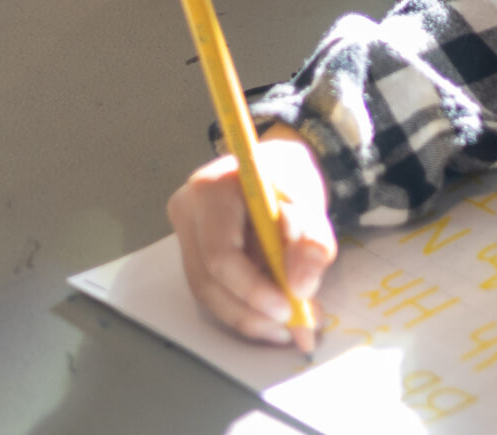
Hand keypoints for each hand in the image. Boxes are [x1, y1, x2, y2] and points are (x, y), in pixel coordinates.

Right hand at [167, 133, 336, 346]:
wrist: (276, 168)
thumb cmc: (290, 178)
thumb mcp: (312, 202)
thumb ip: (312, 241)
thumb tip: (299, 288)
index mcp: (211, 189)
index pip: (220, 254)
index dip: (252, 290)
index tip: (288, 309)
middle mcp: (187, 210)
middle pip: (208, 281)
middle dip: (252, 313)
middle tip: (296, 327)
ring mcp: (184, 232)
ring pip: (207, 293)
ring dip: (249, 318)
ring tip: (290, 326)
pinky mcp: (191, 250)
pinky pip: (211, 290)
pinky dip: (243, 309)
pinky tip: (272, 315)